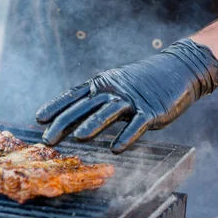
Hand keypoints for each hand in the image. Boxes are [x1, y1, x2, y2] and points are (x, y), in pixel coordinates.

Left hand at [36, 39, 217, 153]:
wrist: (179, 68)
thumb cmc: (144, 82)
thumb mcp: (116, 87)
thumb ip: (98, 101)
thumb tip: (76, 119)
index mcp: (102, 84)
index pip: (74, 95)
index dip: (56, 106)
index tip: (39, 118)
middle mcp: (113, 91)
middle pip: (84, 107)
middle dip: (64, 123)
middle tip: (48, 139)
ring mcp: (132, 100)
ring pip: (108, 113)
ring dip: (93, 126)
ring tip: (78, 139)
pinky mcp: (152, 110)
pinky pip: (137, 124)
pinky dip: (127, 136)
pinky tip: (116, 149)